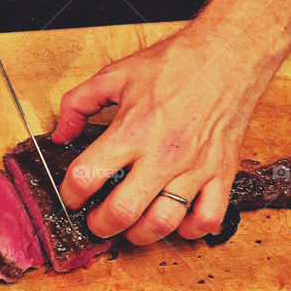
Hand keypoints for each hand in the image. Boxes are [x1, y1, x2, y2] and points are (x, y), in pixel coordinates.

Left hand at [54, 24, 272, 244]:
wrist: (229, 55)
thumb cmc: (176, 64)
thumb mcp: (116, 74)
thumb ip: (79, 103)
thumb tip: (61, 133)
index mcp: (133, 129)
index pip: (87, 176)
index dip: (70, 193)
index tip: (72, 194)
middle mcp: (163, 153)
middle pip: (122, 212)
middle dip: (99, 225)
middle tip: (96, 221)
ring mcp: (195, 168)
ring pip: (162, 223)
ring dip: (139, 234)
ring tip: (131, 226)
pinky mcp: (221, 174)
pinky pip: (206, 220)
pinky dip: (189, 229)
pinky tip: (176, 219)